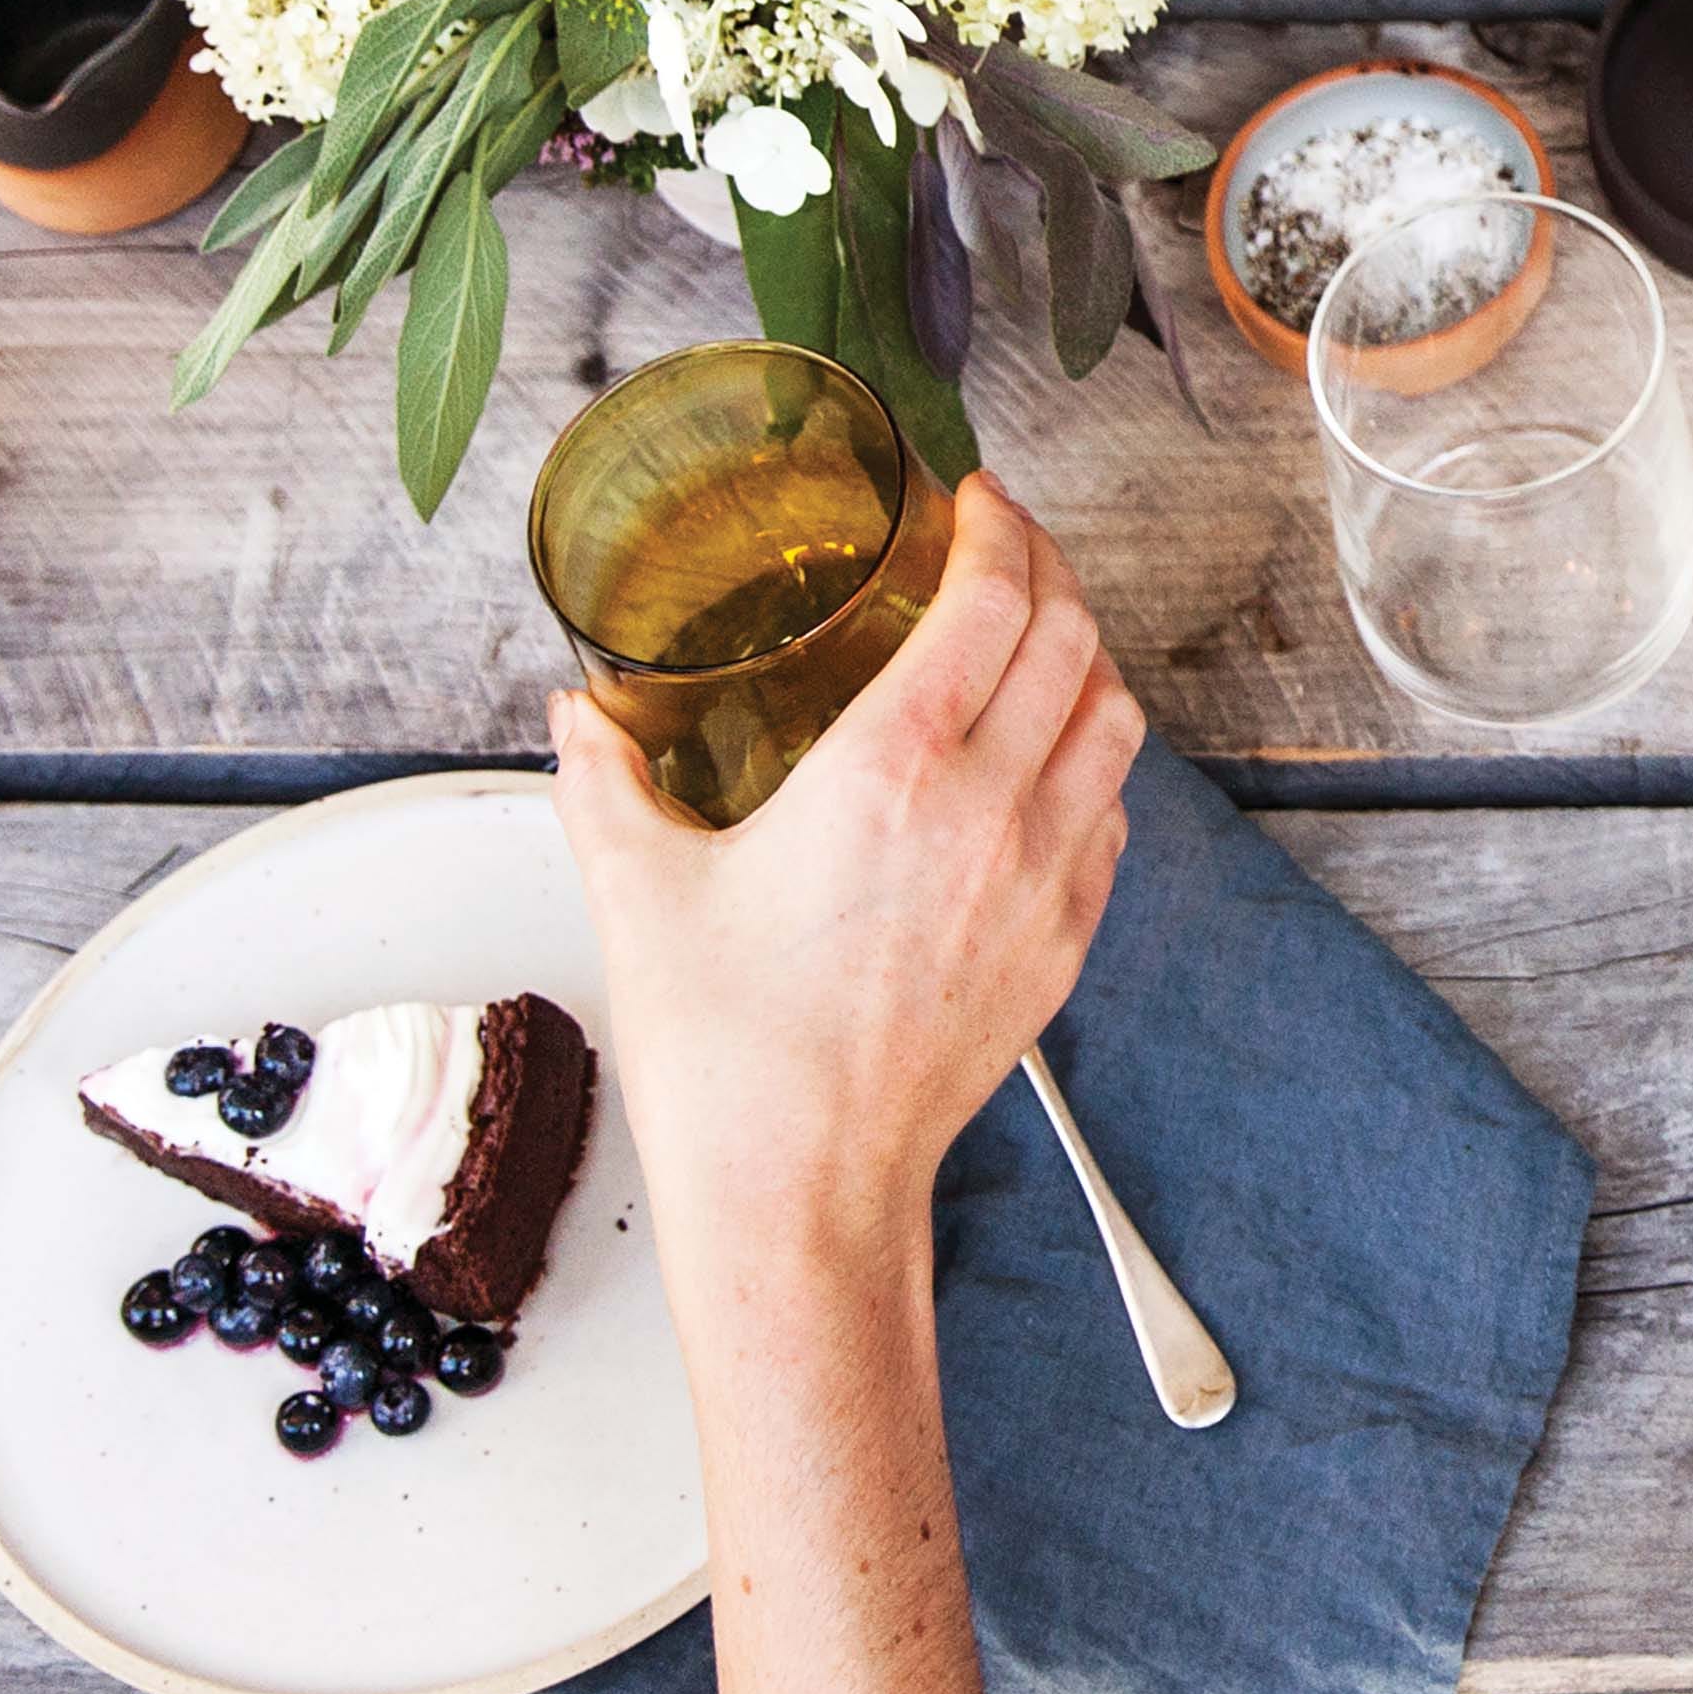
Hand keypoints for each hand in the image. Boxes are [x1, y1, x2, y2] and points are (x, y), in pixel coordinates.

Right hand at [555, 482, 1141, 1277]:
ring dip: (1086, 656)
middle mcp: (989, 812)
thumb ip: (603, 781)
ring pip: (1115, 722)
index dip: (1000, 528)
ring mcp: (1041, 879)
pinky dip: (1093, 759)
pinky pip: (1113, 814)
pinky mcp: (1062, 943)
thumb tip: (577, 713)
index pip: (995, 602)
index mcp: (892, 774)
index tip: (975, 501)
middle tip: (1004, 546)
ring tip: (1033, 635)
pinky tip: (1043, 759)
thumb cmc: (726, 1056)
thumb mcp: (637, 891)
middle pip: (1075, 639)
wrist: (801, 1192)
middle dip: (1049, 568)